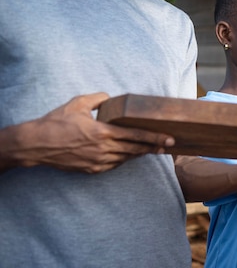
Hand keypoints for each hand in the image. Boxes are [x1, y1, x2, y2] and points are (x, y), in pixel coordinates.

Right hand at [8, 92, 174, 172]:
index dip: (155, 138)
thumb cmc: (57, 122)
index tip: (169, 138)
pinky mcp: (93, 170)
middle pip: (136, 149)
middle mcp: (104, 149)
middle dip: (154, 147)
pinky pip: (115, 164)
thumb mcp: (77, 104)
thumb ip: (98, 98)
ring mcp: (99, 162)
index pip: (136, 135)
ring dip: (140, 153)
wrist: (36, 145)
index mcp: (103, 132)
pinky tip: (131, 154)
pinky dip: (124, 158)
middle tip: (169, 145)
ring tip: (154, 149)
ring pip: (126, 158)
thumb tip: (111, 97)